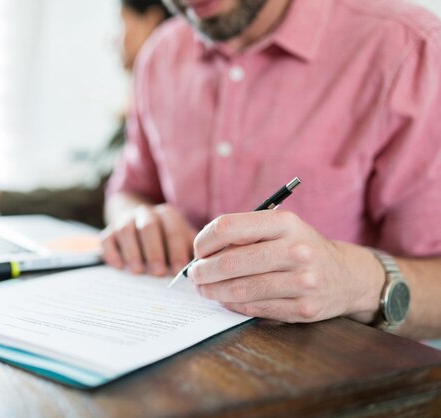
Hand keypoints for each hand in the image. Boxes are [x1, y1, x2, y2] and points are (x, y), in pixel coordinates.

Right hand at [101, 204, 196, 276]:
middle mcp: (145, 213)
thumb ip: (190, 251)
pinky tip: (119, 266)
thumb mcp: (182, 240)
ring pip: (126, 230)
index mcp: (167, 215)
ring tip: (139, 271)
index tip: (178, 270)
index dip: (176, 250)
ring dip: (132, 251)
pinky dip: (112, 252)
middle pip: (148, 227)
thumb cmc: (167, 239)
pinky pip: (107, 238)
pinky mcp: (109, 231)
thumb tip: (199, 269)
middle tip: (158, 272)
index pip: (173, 229)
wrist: (139, 222)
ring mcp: (125, 220)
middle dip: (154, 251)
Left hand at [189, 210, 383, 322]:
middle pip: (231, 261)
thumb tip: (202, 252)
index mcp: (285, 223)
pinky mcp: (303, 309)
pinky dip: (233, 304)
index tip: (198, 250)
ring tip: (204, 288)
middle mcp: (297, 250)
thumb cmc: (301, 247)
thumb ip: (245, 234)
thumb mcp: (281, 228)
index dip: (204, 241)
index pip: (228, 227)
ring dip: (213, 291)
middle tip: (194, 275)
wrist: (347, 276)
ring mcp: (303, 282)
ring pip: (240, 289)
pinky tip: (225, 299)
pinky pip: (254, 309)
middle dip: (204, 270)